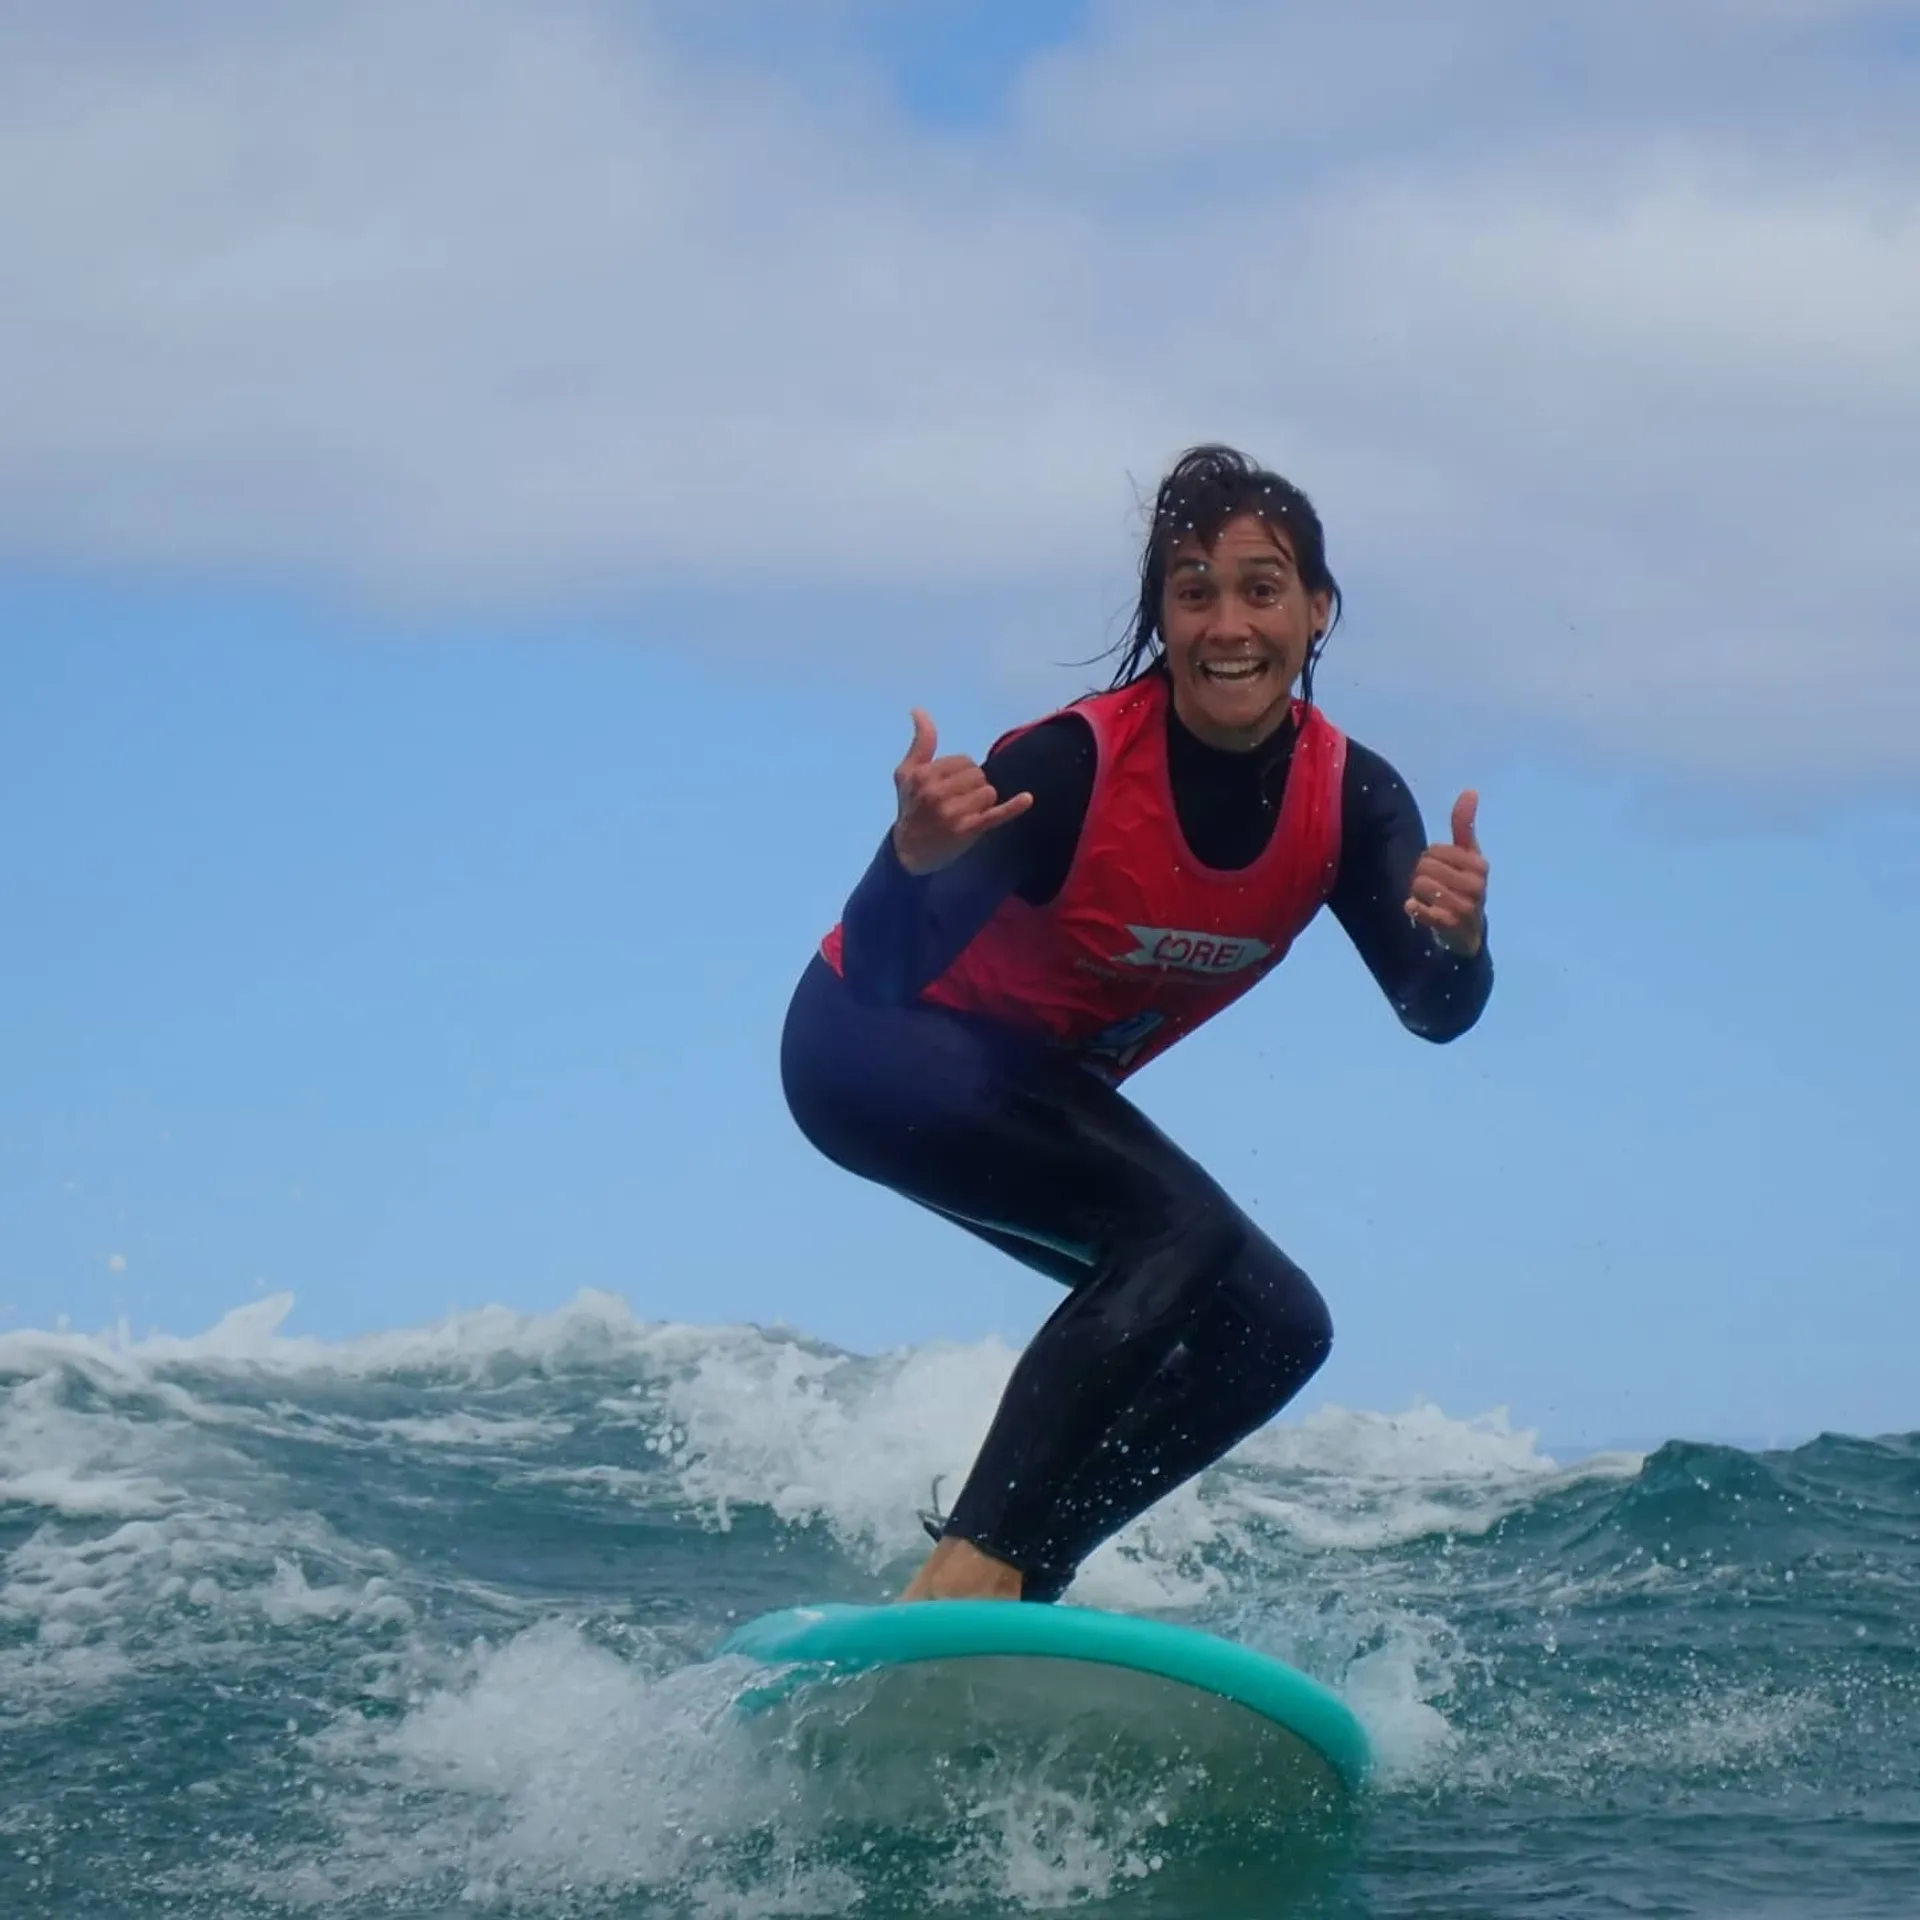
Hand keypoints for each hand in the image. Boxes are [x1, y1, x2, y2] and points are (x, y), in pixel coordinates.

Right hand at [890, 708, 1032, 875]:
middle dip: (972, 787)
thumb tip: (919, 710)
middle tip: (956, 803)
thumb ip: (920, 742)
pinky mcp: (968, 830)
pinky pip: (996, 814)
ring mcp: (953, 813)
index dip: (961, 772)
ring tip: (965, 814)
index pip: (964, 761)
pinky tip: (1026, 799)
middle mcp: (937, 793)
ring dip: (982, 802)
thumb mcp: (907, 774)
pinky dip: (1013, 807)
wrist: (908, 852)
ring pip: (989, 792)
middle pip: (978, 775)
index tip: (950, 788)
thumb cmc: (909, 808)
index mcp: (924, 775)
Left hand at [1405, 790, 1488, 956]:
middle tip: (1433, 887)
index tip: (1441, 870)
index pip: (1434, 850)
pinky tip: (1418, 910)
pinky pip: (1418, 909)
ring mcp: (1465, 907)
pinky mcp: (1449, 925)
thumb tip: (1470, 790)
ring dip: (1417, 893)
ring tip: (1430, 900)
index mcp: (1480, 865)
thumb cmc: (1465, 887)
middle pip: (1424, 867)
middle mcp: (1477, 885)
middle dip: (1421, 875)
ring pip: (1419, 885)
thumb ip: (1465, 825)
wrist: (1468, 933)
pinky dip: (1414, 908)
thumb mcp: (1468, 856)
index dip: (1429, 859)